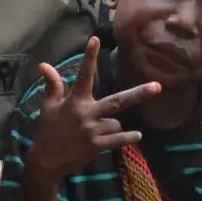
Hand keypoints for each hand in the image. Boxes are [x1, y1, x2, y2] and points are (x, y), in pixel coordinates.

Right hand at [26, 37, 158, 180]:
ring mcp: (93, 130)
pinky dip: (128, 137)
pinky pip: (118, 140)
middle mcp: (86, 114)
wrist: (46, 161)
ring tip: (99, 131)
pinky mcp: (97, 146)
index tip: (95, 39)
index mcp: (75, 101)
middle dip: (139, 94)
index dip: (89, 57)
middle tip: (158, 86)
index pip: (84, 75)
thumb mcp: (48, 107)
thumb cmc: (47, 131)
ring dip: (113, 125)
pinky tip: (137, 136)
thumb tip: (44, 65)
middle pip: (117, 101)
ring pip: (116, 122)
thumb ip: (52, 85)